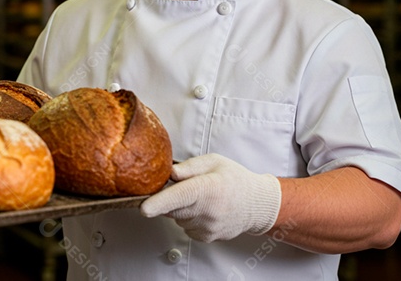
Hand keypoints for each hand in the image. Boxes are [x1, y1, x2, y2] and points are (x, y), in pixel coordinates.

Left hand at [140, 153, 280, 242]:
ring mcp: (208, 227)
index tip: (144, 207)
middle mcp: (209, 210)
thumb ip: (190, 166)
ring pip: (177, 218)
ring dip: (181, 208)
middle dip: (171, 198)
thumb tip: (170, 173)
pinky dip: (189, 218)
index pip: (180, 196)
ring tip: (201, 198)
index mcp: (209, 188)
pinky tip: (204, 210)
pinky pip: (185, 227)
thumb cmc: (235, 179)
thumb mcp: (214, 161)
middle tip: (187, 187)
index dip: (160, 202)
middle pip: (172, 208)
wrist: (256, 203)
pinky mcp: (206, 237)